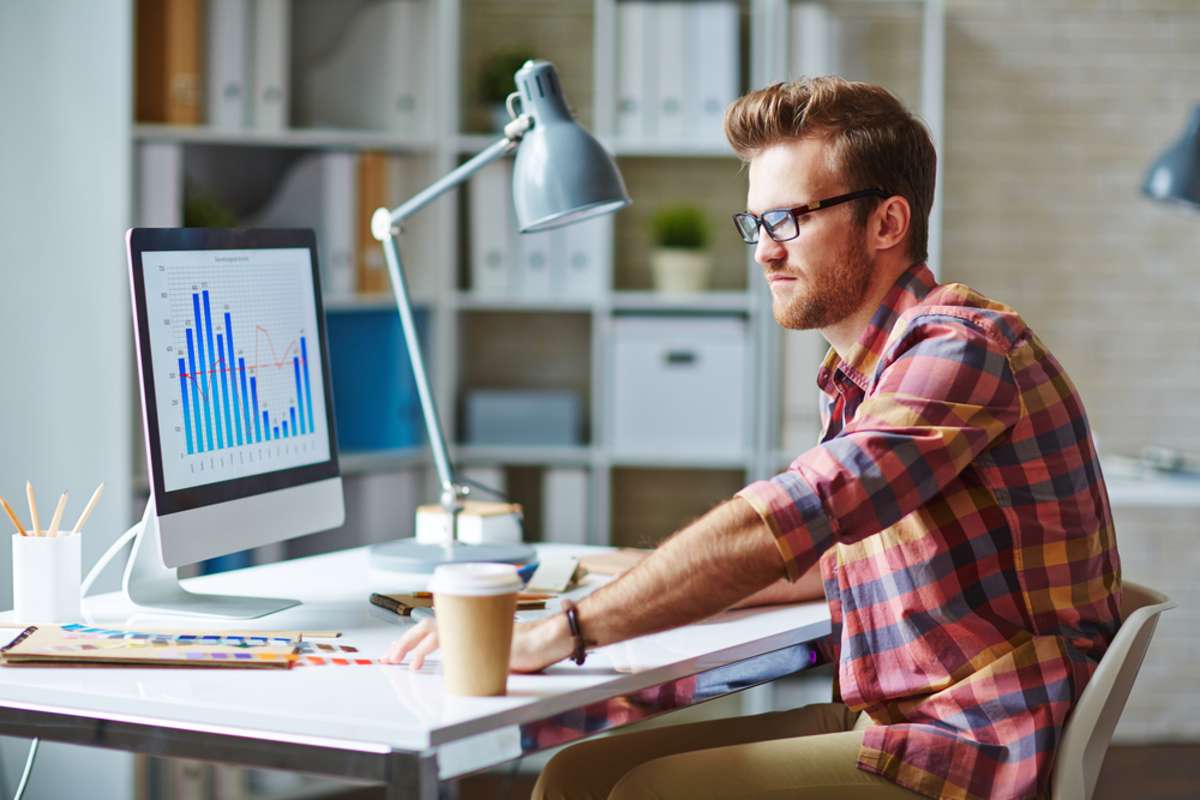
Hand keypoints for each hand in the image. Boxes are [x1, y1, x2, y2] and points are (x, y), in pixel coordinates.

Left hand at [383, 614, 574, 673]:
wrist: (545, 641)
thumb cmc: (527, 647)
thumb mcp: (493, 651)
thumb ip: (474, 652)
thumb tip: (457, 666)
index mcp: (470, 624)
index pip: (435, 626)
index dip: (414, 638)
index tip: (400, 652)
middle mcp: (468, 622)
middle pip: (427, 625)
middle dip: (405, 641)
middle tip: (389, 656)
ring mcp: (472, 628)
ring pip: (431, 631)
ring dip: (411, 645)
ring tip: (398, 660)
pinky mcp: (475, 637)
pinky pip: (444, 641)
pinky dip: (427, 652)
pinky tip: (418, 663)